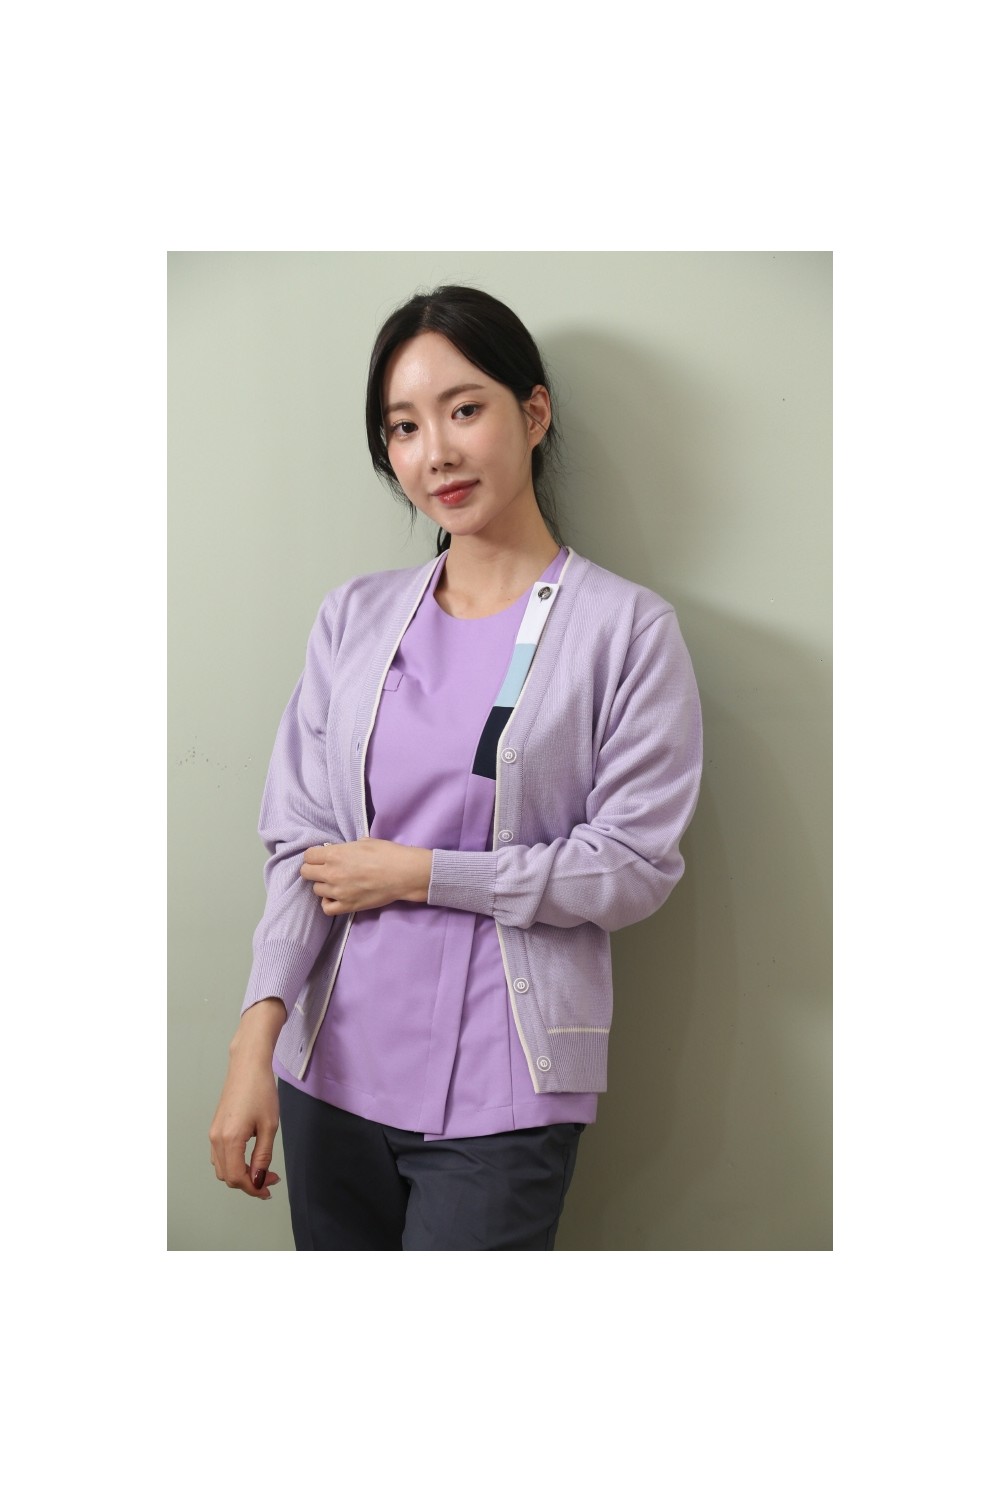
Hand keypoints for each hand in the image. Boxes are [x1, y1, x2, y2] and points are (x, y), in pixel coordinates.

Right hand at [209, 1000, 284, 1199]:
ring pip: (222, 1168)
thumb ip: (263, 1156)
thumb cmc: (261, 1091)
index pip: (237, 1177)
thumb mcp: (269, 1126)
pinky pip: (220, 1156)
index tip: (269, 1189)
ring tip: (262, 1169)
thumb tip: (260, 1179)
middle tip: (270, 1179)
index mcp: (230, 1139)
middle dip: (248, 1183)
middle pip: (228, 1177)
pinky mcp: (215, 1129)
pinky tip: (249, 1159)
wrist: (248, 1067)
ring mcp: (213, 1134)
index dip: (253, 1188)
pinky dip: (233, 1164)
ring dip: (240, 1174)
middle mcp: (216, 1138)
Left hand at [300, 838, 431, 914]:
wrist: (403, 874)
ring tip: (336, 883)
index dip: (314, 855)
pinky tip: (336, 897)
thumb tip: (338, 852)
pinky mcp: (347, 905)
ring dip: (323, 886)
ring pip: (316, 890)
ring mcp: (338, 891)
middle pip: (306, 872)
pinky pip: (326, 908)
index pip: (308, 856)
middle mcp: (332, 873)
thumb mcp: (363, 842)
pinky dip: (329, 903)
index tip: (321, 857)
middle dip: (314, 869)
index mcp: (334, 854)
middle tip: (325, 869)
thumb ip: (345, 848)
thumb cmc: (387, 854)